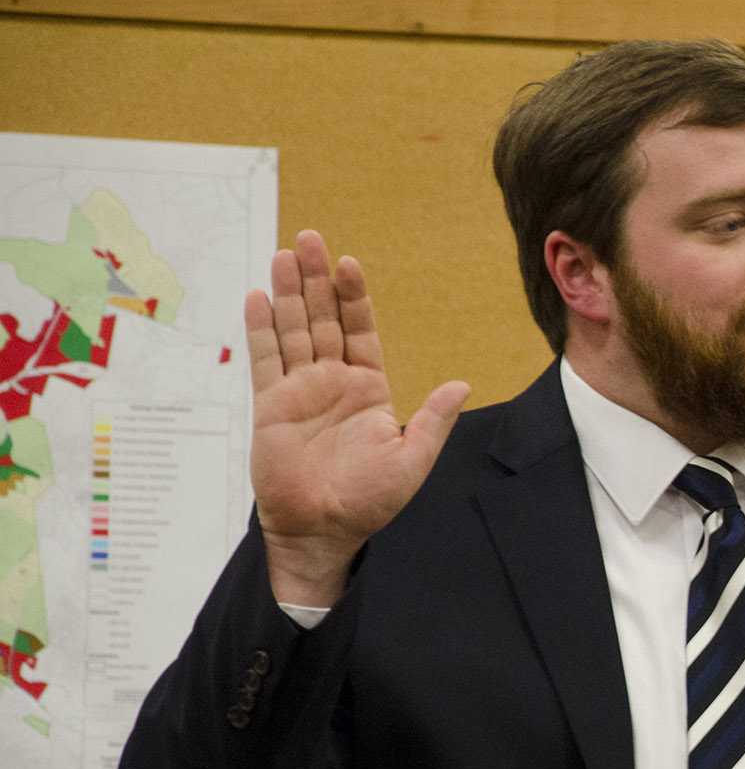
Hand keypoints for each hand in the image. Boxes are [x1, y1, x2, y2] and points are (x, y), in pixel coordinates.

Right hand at [247, 230, 468, 604]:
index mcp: (368, 390)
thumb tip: (461, 385)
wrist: (323, 530)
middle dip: (317, 280)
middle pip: (322, 320)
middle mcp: (333, 382)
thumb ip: (431, 420)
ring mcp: (300, 391)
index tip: (349, 265)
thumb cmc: (370, 501)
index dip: (354, 298)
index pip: (360, 331)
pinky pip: (265, 360)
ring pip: (293, 331)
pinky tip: (258, 298)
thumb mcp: (412, 460)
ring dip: (288, 293)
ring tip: (284, 255)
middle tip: (309, 239)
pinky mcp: (270, 407)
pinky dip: (261, 329)